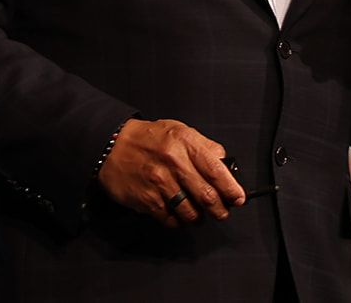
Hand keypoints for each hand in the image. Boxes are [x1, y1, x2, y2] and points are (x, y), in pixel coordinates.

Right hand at [95, 118, 245, 226]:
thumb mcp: (179, 130)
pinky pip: (170, 219)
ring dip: (199, 217)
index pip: (216, 171)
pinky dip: (178, 221)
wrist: (112, 146)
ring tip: (199, 214)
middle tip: (222, 212)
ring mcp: (159, 183)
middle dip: (219, 209)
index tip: (238, 198)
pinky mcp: (147, 200)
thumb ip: (204, 146)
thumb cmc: (148, 138)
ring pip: (190, 212)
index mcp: (184, 143)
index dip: (231, 189)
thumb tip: (224, 162)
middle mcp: (173, 163)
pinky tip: (178, 214)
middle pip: (207, 196)